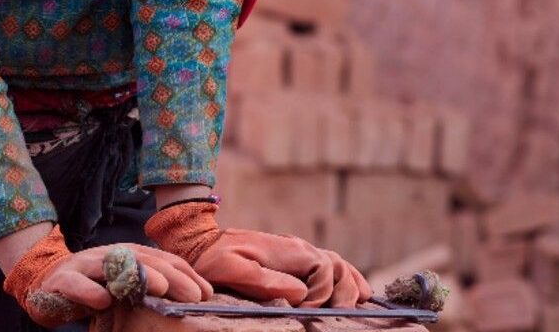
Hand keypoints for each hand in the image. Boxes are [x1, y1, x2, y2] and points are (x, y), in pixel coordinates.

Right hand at [3, 226, 209, 327]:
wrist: (43, 282)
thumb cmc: (92, 286)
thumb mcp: (125, 284)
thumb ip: (151, 286)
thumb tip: (196, 294)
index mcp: (126, 254)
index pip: (161, 259)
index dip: (185, 273)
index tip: (207, 293)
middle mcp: (108, 255)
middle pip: (143, 260)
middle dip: (171, 276)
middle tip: (194, 295)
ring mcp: (84, 266)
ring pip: (113, 266)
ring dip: (137, 276)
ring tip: (160, 288)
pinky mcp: (62, 281)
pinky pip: (76, 284)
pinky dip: (89, 291)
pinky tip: (103, 300)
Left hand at [146, 202, 372, 306]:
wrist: (200, 245)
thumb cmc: (214, 259)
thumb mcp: (232, 268)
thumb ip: (265, 280)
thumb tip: (300, 291)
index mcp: (288, 250)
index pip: (325, 269)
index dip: (323, 291)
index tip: (306, 307)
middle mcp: (298, 248)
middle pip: (338, 267)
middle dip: (344, 291)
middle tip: (337, 313)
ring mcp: (297, 253)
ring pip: (338, 266)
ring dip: (350, 284)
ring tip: (356, 304)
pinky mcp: (294, 260)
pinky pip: (328, 266)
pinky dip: (347, 277)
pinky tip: (358, 292)